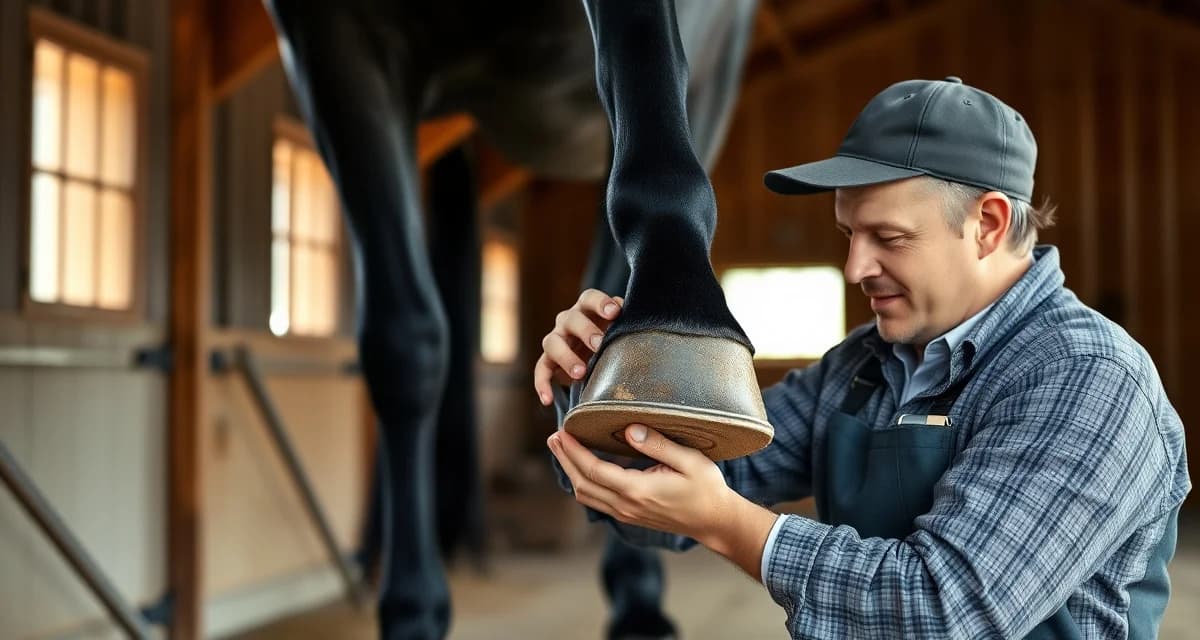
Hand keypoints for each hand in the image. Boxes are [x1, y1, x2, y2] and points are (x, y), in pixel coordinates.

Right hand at [533, 289, 623, 405]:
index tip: (615, 312)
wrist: (595, 356)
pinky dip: (542, 384)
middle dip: (585, 331)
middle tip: (598, 344)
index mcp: (587, 309)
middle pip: (571, 319)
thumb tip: (633, 322)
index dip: (601, 303)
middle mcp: (567, 321)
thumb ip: (625, 323)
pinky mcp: (548, 361)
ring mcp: (556, 340)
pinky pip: (540, 370)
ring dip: (566, 357)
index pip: (589, 298)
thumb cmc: (611, 338)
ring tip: (580, 373)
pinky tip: (547, 400)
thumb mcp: (619, 329)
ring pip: (552, 343)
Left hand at [547, 424, 779, 580]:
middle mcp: (626, 505)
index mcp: (637, 490)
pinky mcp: (630, 515)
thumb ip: (658, 444)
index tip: (562, 432)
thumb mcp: (689, 460)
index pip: (593, 470)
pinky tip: (584, 468)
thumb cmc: (707, 489)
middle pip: (582, 483)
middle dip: (565, 459)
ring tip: (563, 450)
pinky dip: (584, 482)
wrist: (716, 522)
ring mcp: (627, 514)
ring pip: (586, 495)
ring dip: (571, 472)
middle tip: (554, 437)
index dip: (573, 451)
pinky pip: (597, 500)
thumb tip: (629, 430)